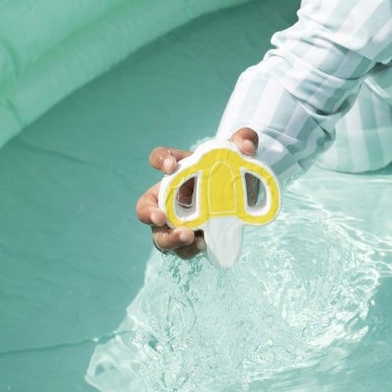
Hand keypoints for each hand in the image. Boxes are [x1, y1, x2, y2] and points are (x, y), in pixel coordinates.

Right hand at [134, 127, 258, 257]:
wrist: (244, 197)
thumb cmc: (234, 172)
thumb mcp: (241, 156)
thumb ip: (244, 141)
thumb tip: (245, 146)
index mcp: (180, 170)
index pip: (161, 159)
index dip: (160, 161)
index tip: (171, 166)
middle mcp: (170, 197)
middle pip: (146, 207)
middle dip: (149, 214)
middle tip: (161, 218)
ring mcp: (177, 222)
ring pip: (160, 235)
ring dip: (170, 239)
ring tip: (189, 236)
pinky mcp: (190, 240)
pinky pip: (182, 250)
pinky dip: (190, 250)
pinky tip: (203, 245)